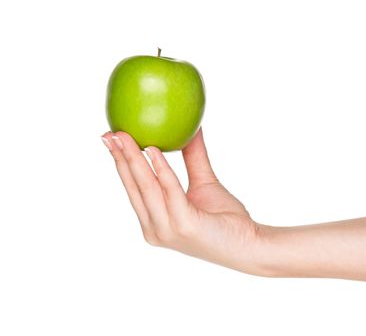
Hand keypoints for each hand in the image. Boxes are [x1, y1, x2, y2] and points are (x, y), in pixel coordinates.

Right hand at [101, 128, 262, 273]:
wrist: (250, 244)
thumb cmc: (225, 219)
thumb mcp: (203, 182)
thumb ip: (193, 157)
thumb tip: (191, 127)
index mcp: (154, 222)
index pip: (132, 189)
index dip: (120, 163)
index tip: (111, 139)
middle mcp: (155, 229)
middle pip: (133, 187)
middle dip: (119, 157)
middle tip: (109, 133)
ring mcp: (167, 230)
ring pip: (146, 187)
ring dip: (134, 158)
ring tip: (124, 135)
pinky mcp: (184, 225)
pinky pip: (169, 190)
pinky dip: (161, 169)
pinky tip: (154, 149)